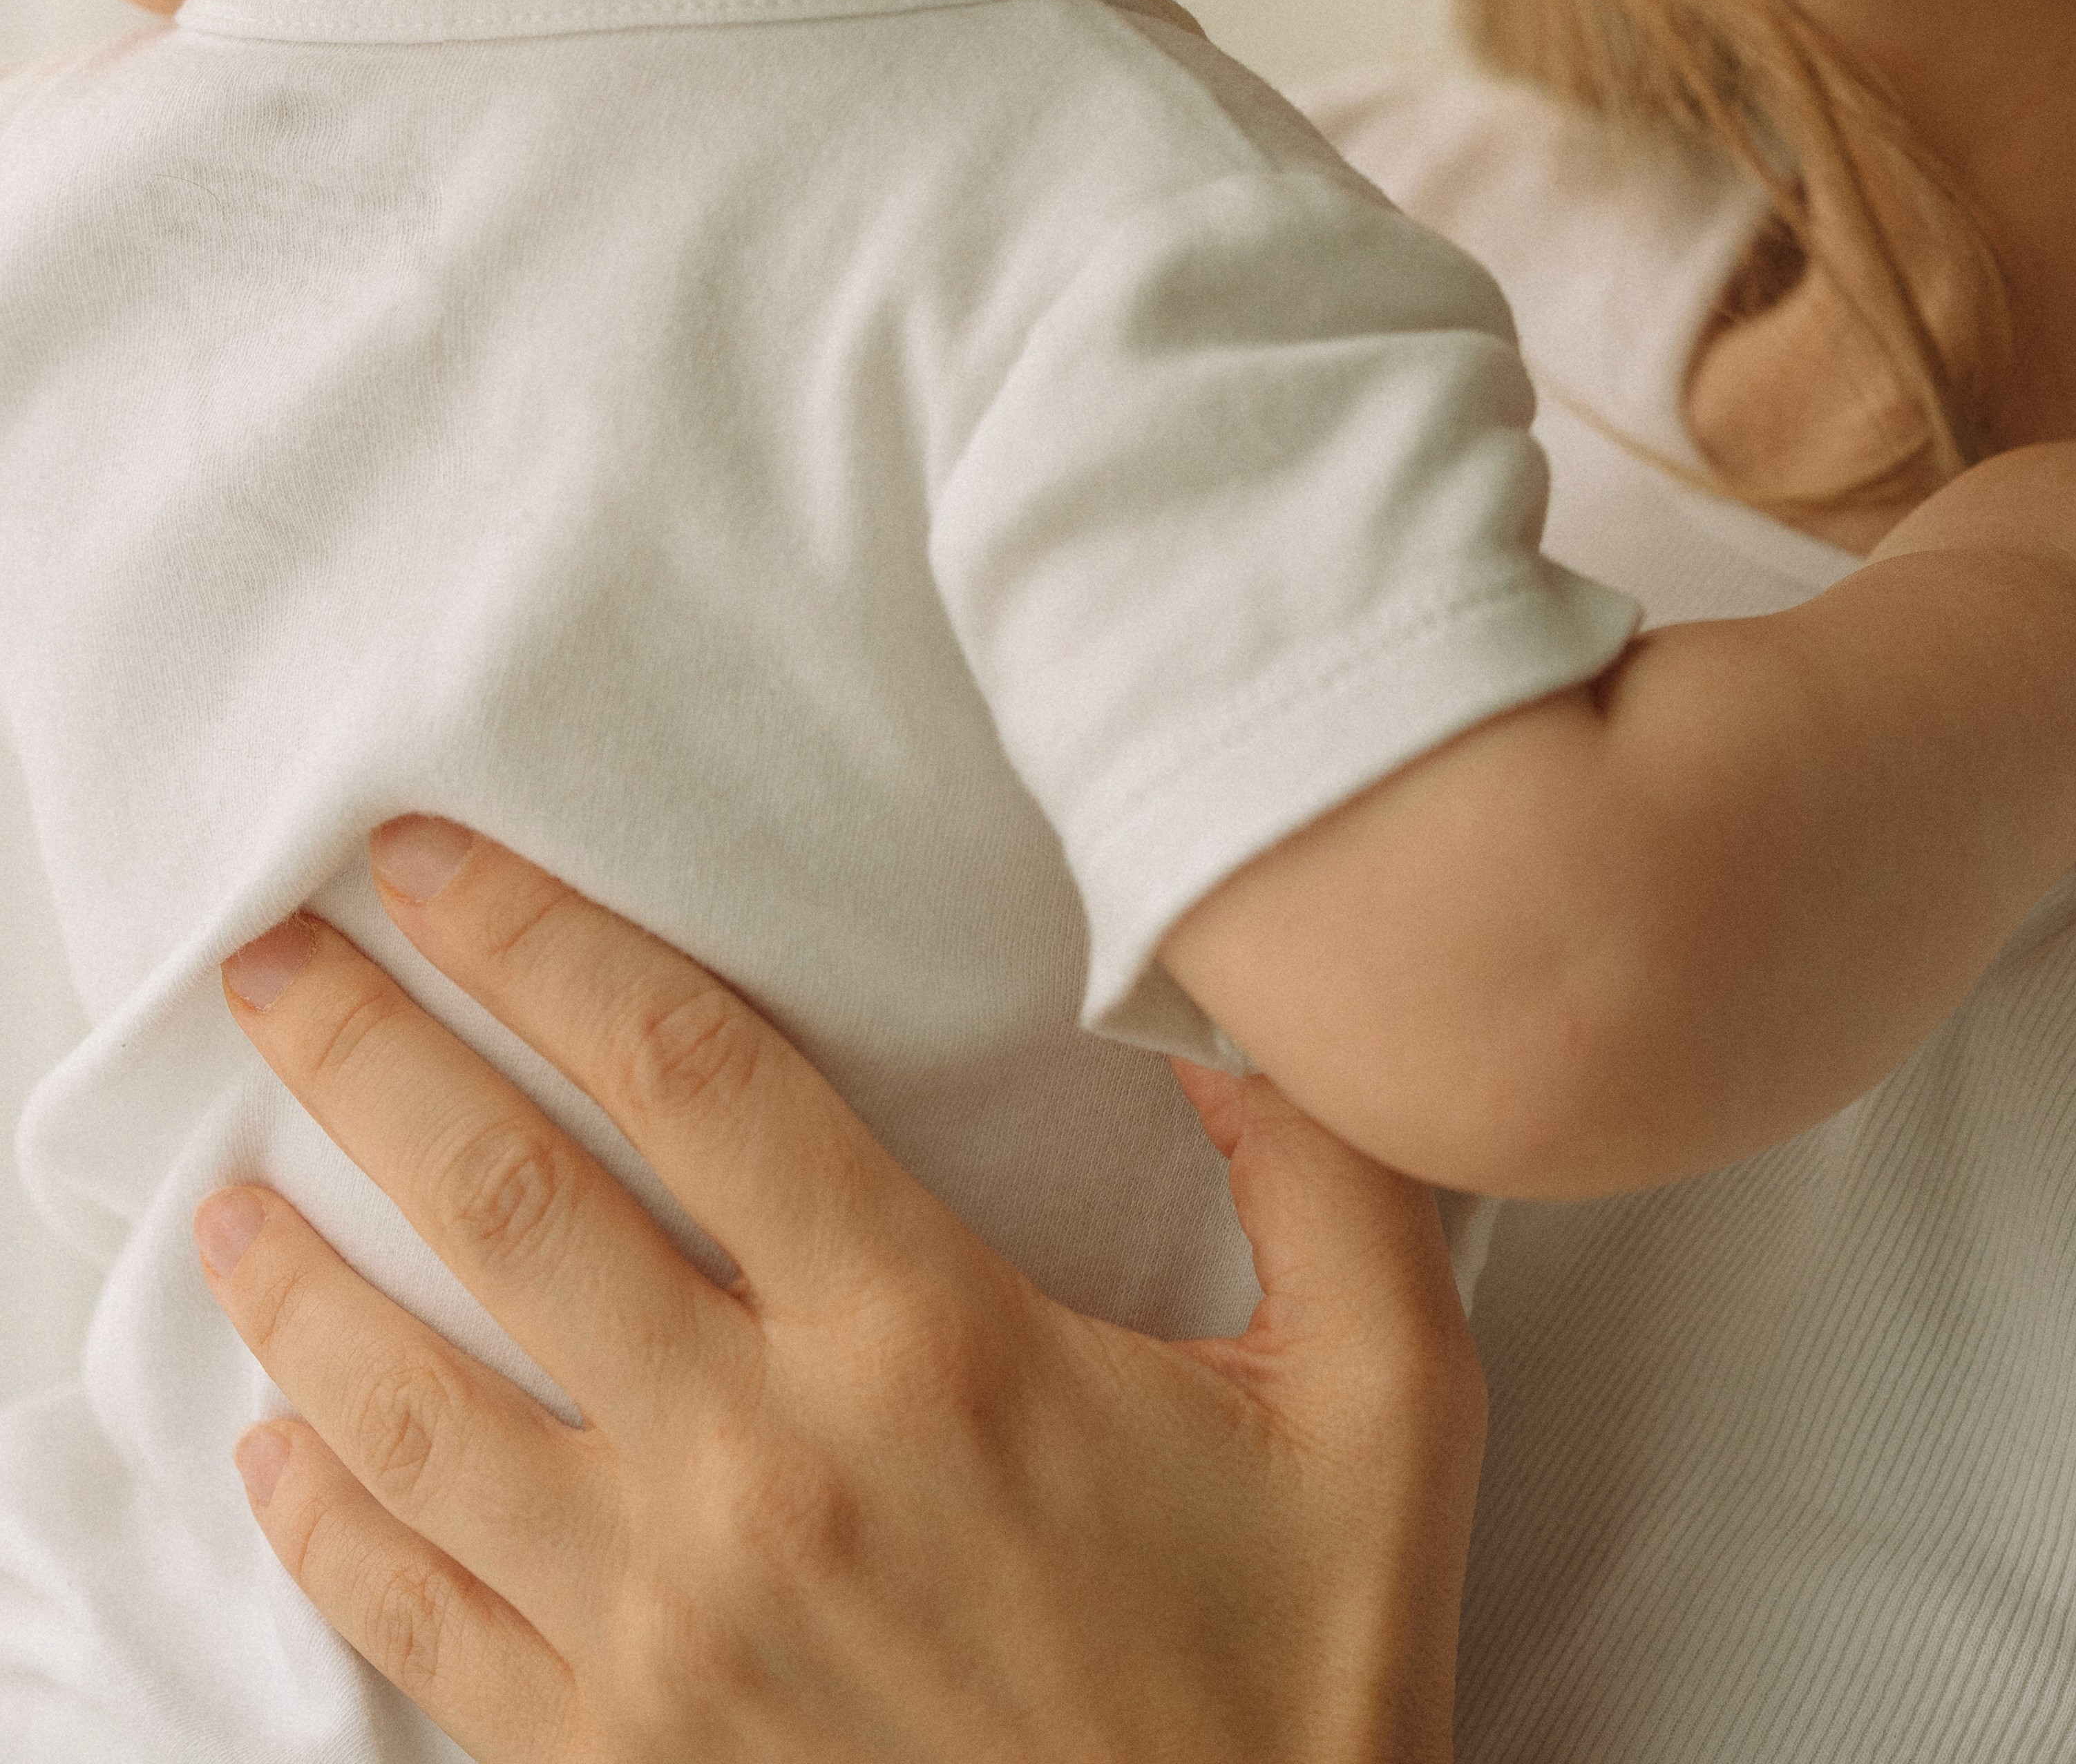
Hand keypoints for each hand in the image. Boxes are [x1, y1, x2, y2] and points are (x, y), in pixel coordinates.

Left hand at [196, 826, 1481, 1762]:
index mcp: (928, 1341)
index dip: (536, 937)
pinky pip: (416, 1630)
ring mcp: (669, 1635)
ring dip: (298, 1284)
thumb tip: (1244, 991)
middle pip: (506, 1202)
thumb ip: (1330, 1170)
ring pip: (414, 1412)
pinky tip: (275, 1445)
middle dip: (361, 1056)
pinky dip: (322, 1527)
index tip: (426, 859)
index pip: (681, 1068)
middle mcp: (766, 1468)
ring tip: (228, 1194)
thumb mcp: (1390, 1396)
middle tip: (269, 958)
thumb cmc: (1304, 1672)